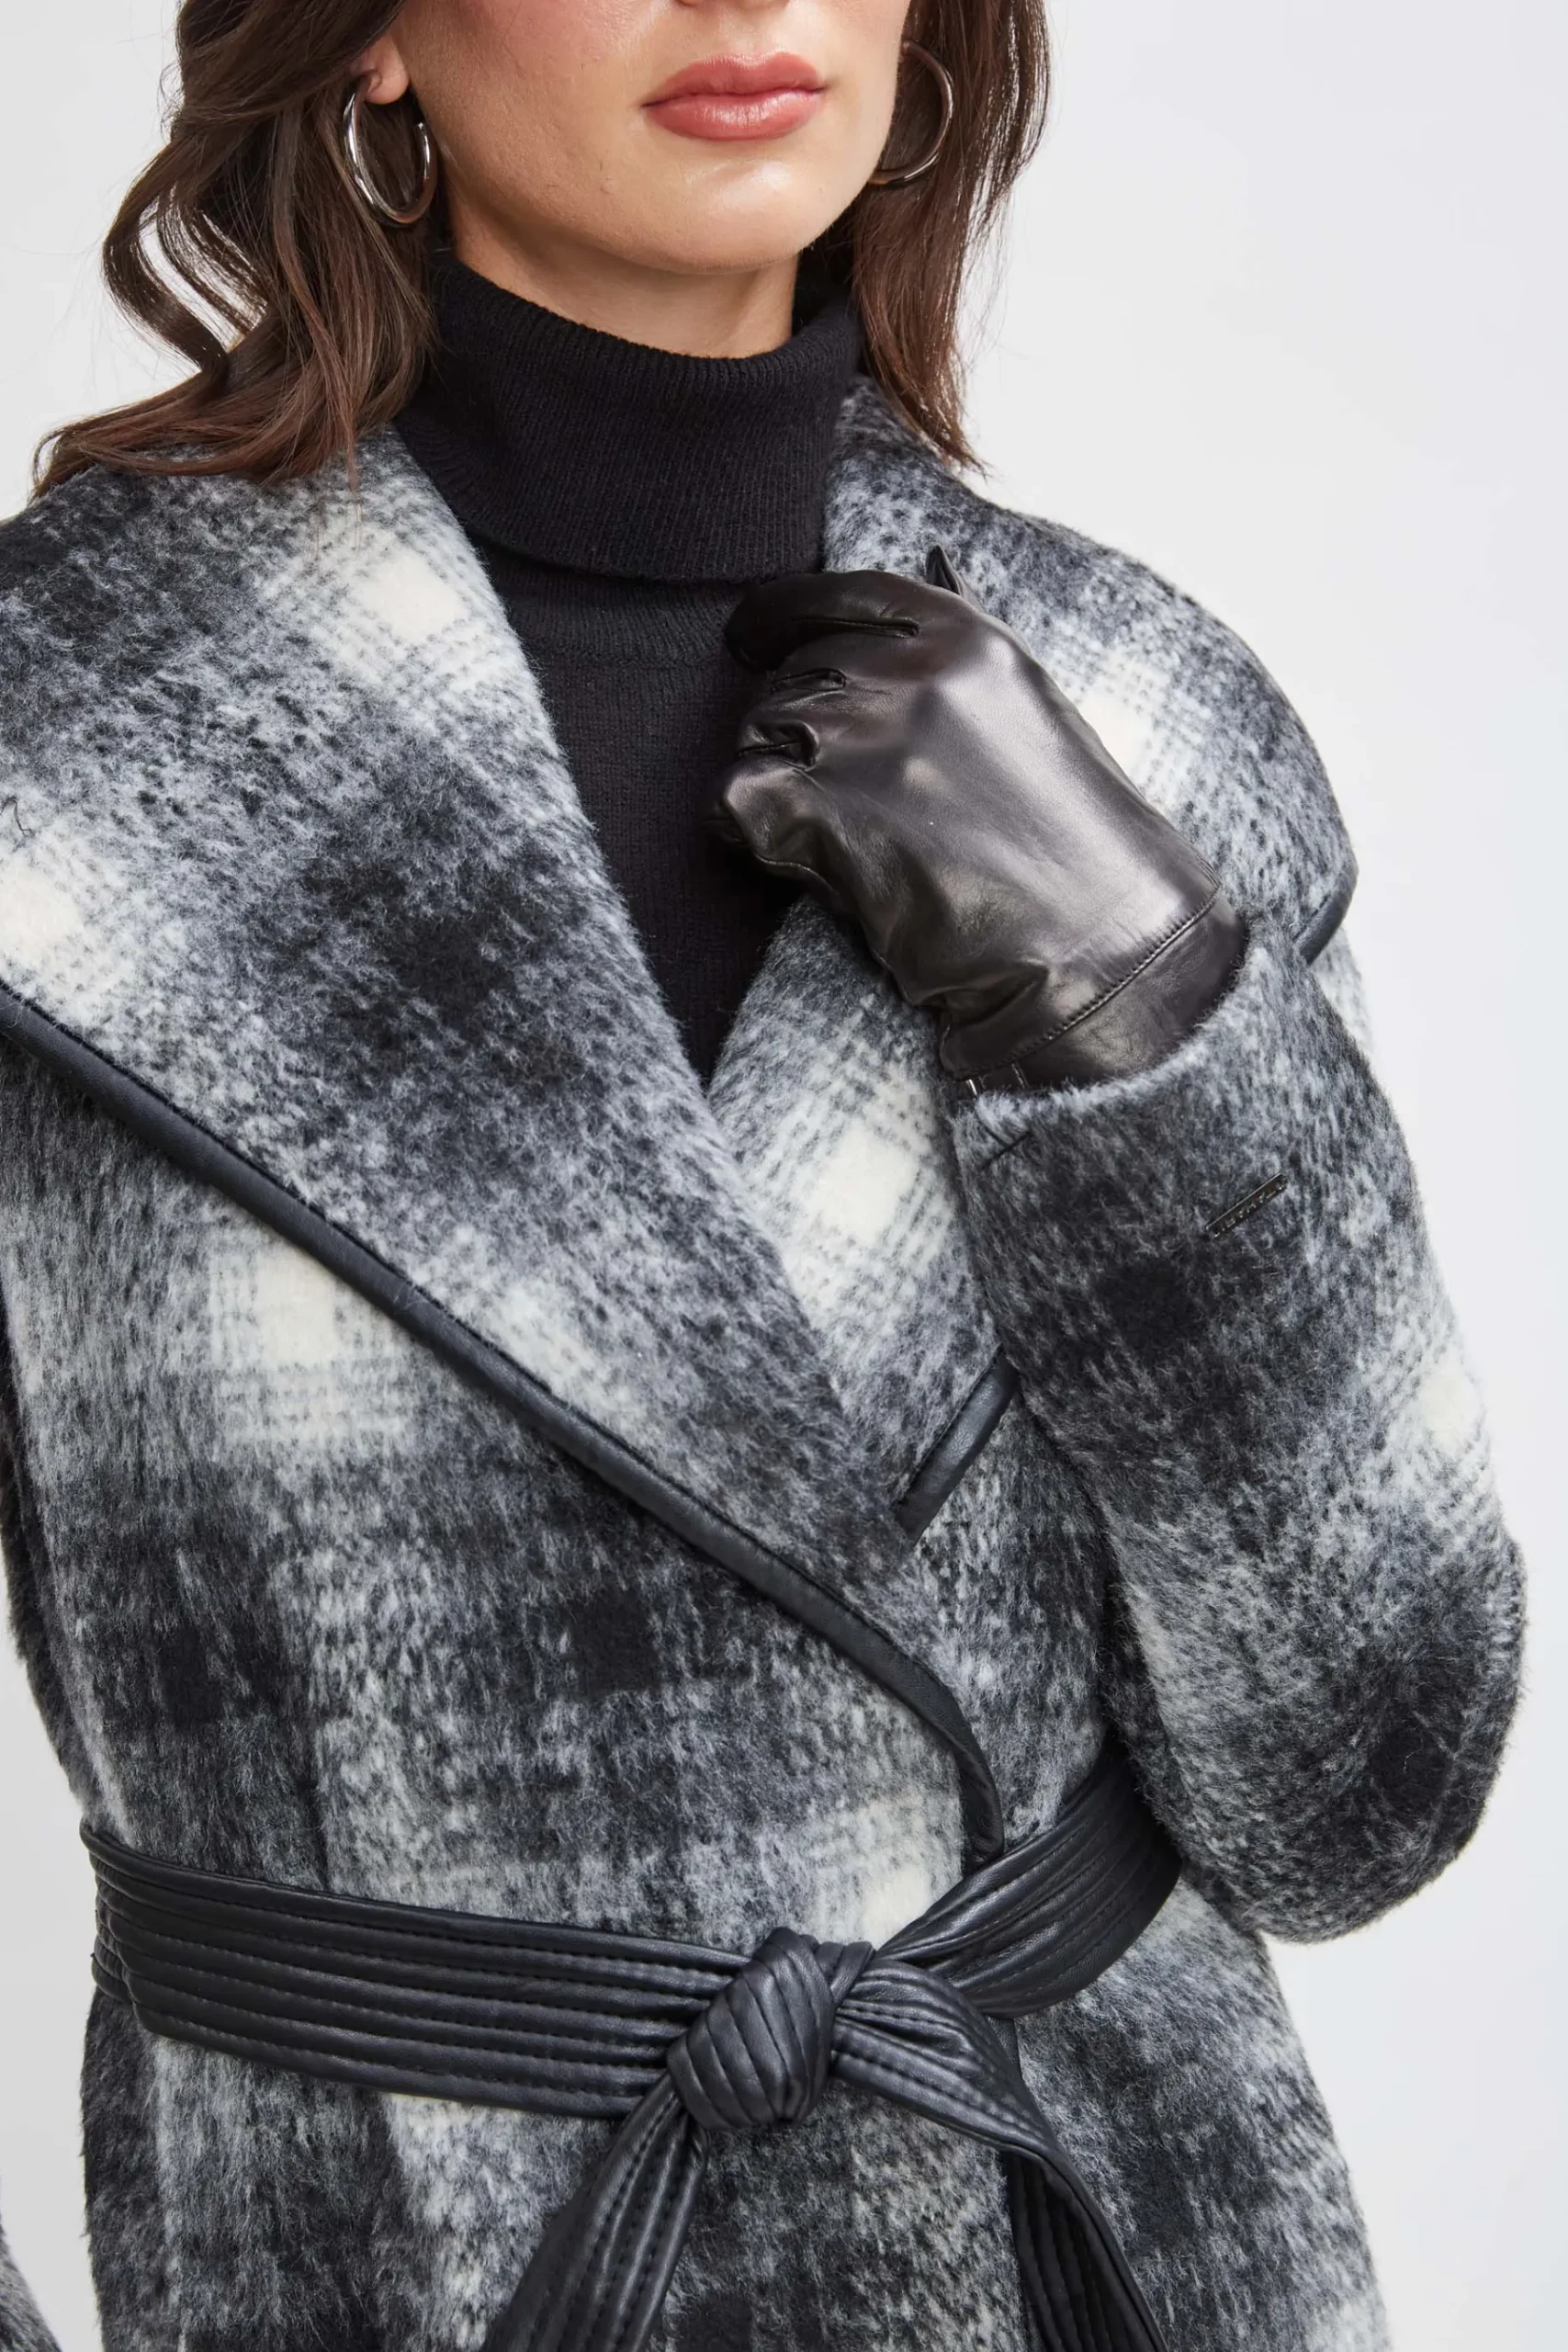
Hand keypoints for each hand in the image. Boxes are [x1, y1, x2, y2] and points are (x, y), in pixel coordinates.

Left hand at [712, 550, 1244, 1090]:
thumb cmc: (1075, 846)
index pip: (834, 595)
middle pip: (792, 675)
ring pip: (757, 734)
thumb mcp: (1025, 711)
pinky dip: (745, 829)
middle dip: (792, 730)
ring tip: (836, 839)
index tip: (751, 642)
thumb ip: (952, 665)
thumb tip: (908, 594)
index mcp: (962, 634)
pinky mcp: (820, 810)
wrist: (1097, 943)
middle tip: (834, 799)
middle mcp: (907, 669)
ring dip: (775, 783)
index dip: (778, 620)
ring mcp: (859, 736)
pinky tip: (794, 859)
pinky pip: (733, 797)